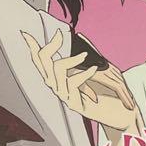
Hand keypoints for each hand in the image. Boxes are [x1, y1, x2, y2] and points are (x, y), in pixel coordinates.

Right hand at [23, 31, 139, 134]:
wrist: (119, 113)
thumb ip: (83, 57)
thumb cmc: (107, 91)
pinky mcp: (73, 103)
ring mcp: (64, 95)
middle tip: (60, 34)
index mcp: (59, 77)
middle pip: (43, 62)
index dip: (32, 47)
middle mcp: (57, 85)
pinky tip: (94, 69)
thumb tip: (79, 36)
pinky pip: (73, 83)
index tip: (26, 33)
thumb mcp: (94, 69)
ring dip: (71, 60)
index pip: (40, 60)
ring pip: (57, 70)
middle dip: (51, 46)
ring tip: (85, 55)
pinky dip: (84, 73)